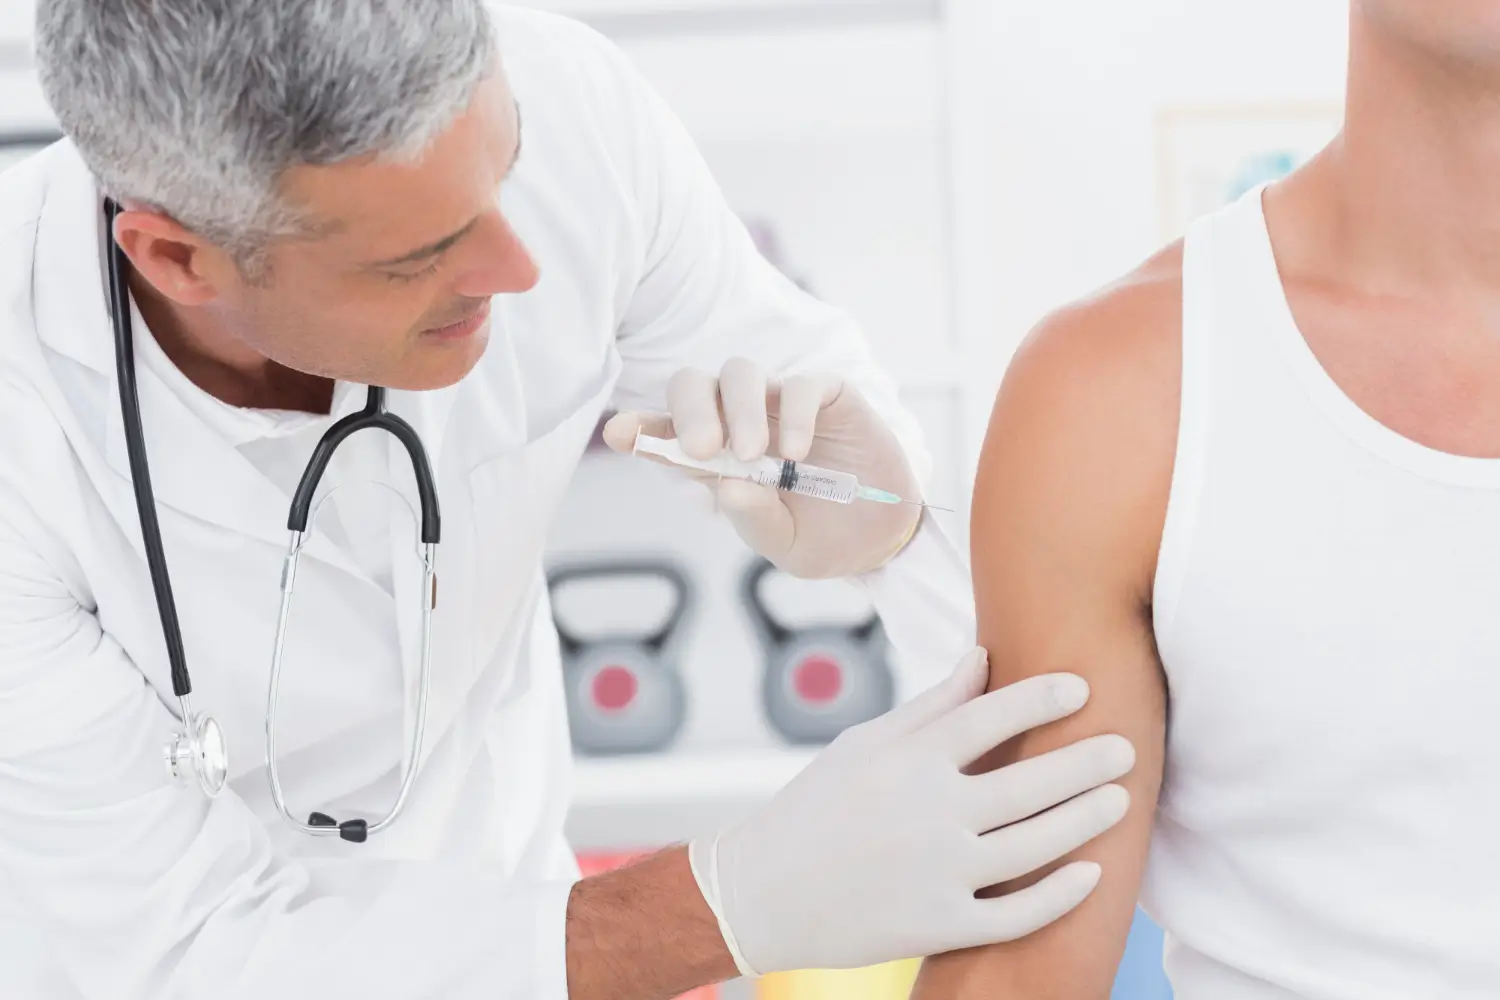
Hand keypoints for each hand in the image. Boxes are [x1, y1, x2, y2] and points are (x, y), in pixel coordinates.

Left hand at [602, 358, 922, 578]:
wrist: (884, 540)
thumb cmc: (823, 539)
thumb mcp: (784, 544)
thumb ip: (754, 518)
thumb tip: (726, 486)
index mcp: (717, 458)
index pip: (667, 433)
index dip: (640, 428)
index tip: (619, 434)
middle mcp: (741, 422)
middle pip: (696, 386)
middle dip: (690, 411)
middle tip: (702, 449)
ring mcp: (780, 404)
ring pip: (741, 373)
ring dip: (737, 408)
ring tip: (754, 454)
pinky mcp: (826, 395)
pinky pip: (800, 384)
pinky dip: (792, 412)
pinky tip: (795, 451)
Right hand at [688, 648, 1134, 976]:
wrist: (763, 894)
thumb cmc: (816, 807)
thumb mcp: (863, 744)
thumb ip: (931, 706)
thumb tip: (984, 657)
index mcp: (904, 761)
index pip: (987, 718)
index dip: (1041, 699)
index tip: (1082, 688)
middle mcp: (925, 814)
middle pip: (1028, 783)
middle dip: (1086, 762)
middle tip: (1126, 748)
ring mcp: (935, 874)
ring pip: (1035, 845)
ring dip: (1086, 820)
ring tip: (1120, 799)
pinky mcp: (938, 926)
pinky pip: (1016, 913)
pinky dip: (1060, 895)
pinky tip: (1091, 873)